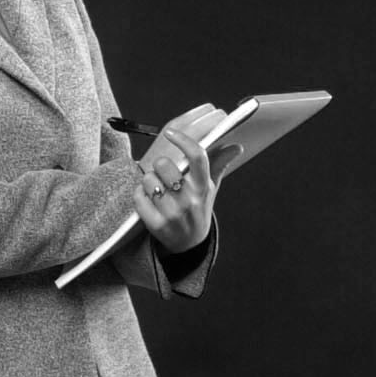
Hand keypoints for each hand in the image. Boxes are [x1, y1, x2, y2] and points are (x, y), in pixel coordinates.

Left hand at [131, 111, 241, 253]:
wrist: (189, 243)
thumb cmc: (197, 208)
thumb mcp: (210, 188)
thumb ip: (220, 164)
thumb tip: (236, 146)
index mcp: (204, 187)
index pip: (197, 156)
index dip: (183, 140)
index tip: (170, 132)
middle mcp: (190, 200)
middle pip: (165, 165)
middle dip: (160, 164)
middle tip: (162, 171)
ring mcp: (173, 214)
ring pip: (149, 179)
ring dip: (149, 180)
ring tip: (156, 187)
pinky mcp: (157, 225)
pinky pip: (139, 197)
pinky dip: (140, 194)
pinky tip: (148, 199)